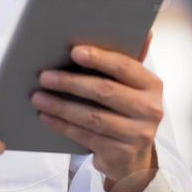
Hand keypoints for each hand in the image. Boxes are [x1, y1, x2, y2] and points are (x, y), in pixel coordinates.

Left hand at [32, 37, 162, 191]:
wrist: (134, 160)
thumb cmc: (127, 113)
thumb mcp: (131, 89)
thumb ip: (127, 64)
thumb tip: (143, 32)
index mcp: (152, 85)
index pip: (124, 67)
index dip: (99, 58)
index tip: (74, 51)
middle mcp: (150, 109)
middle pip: (105, 91)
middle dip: (71, 82)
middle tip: (44, 76)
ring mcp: (137, 134)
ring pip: (92, 117)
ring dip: (61, 106)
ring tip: (38, 97)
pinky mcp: (120, 154)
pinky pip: (85, 136)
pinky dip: (63, 125)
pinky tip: (46, 116)